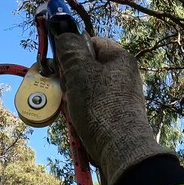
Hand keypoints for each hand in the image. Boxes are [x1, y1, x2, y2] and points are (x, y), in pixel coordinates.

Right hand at [55, 33, 173, 184]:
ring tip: (70, 109)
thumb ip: (70, 51)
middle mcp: (123, 75)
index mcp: (120, 58)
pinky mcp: (116, 115)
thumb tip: (64, 33)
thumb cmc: (100, 107)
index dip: (72, 51)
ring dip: (72, 97)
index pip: (91, 42)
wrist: (121, 151)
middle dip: (70, 78)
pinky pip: (92, 106)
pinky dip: (81, 111)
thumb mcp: (80, 73)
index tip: (60, 65)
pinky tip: (76, 121)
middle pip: (87, 67)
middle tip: (63, 89)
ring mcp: (121, 96)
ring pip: (86, 88)